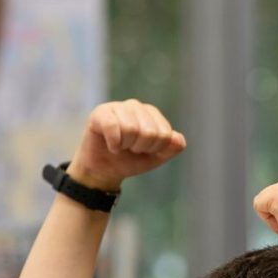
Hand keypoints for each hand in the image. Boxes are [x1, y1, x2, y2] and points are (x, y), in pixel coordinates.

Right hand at [66, 100, 185, 191]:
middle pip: (149, 132)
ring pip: (131, 129)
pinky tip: (110, 145)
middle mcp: (136, 106)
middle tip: (129, 149)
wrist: (103, 171)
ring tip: (119, 146)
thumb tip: (178, 140)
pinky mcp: (100, 113)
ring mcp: (117, 107)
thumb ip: (171, 148)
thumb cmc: (129, 161)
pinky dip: (113, 144)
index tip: (143, 151)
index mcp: (152, 114)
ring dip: (125, 146)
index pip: (165, 134)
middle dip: (139, 148)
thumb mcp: (154, 158)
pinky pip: (113, 127)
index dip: (154, 150)